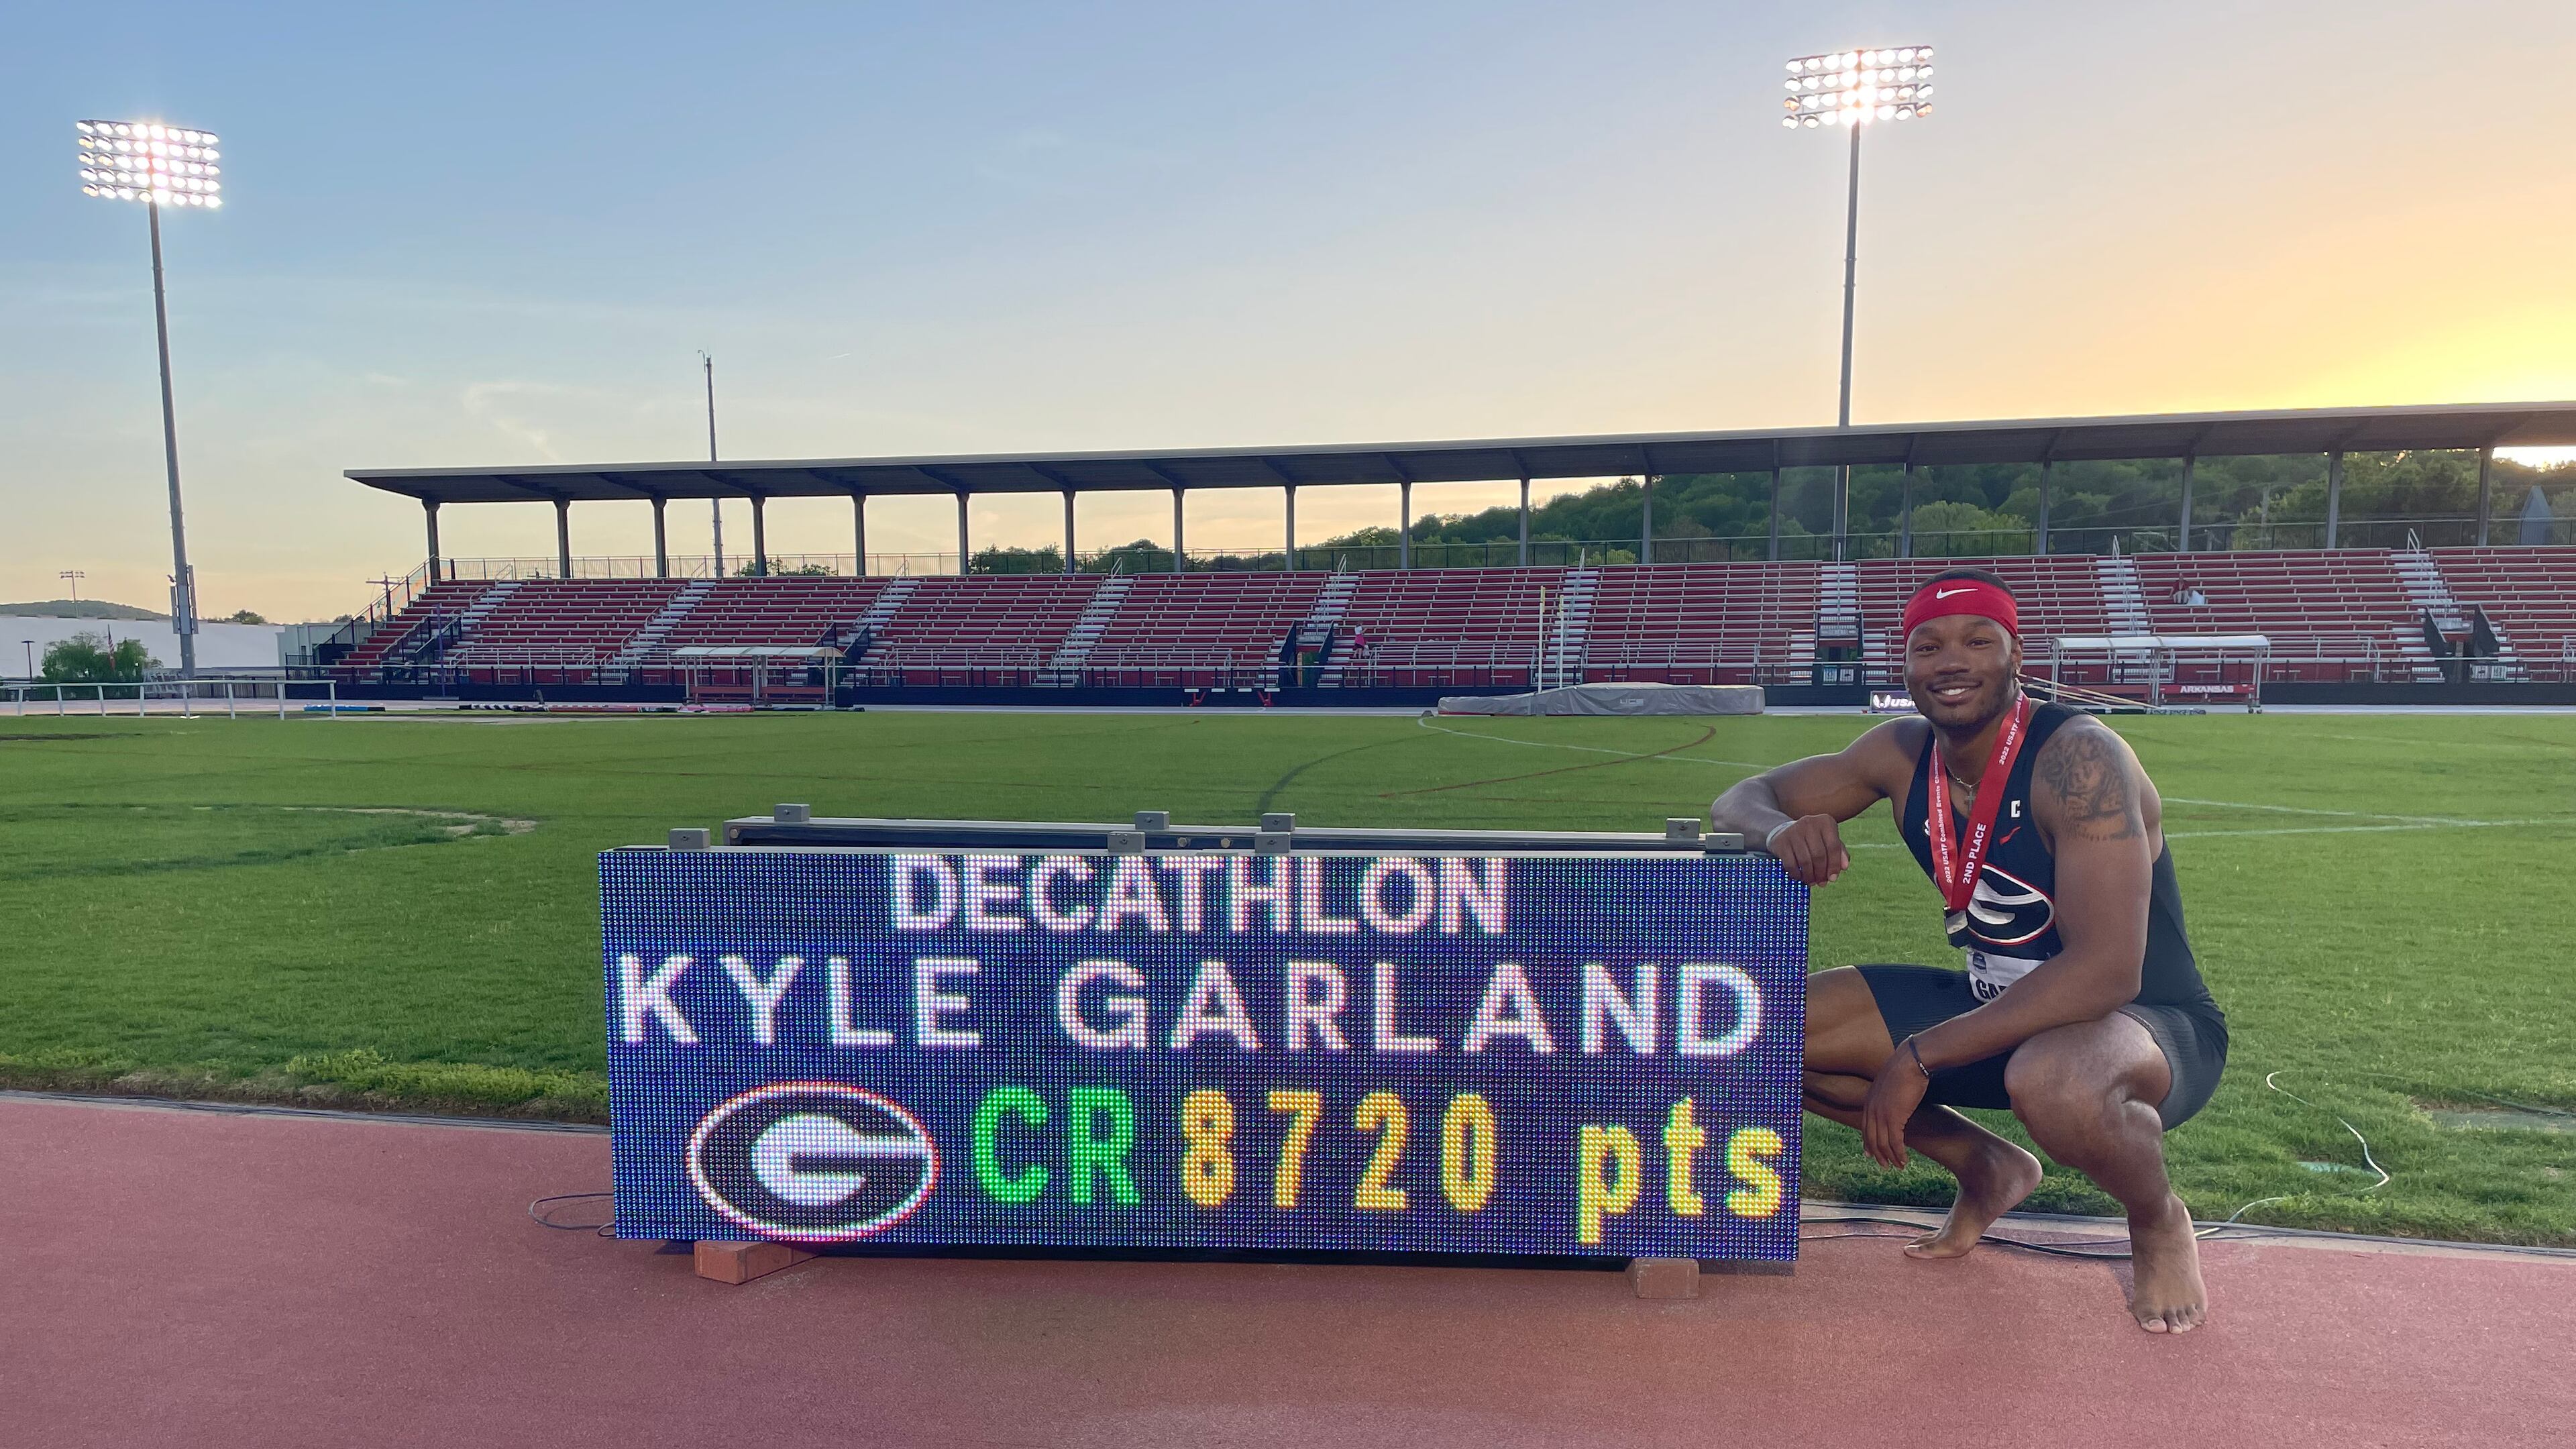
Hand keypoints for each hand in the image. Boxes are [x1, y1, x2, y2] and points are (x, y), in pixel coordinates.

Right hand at [1762, 814, 1850, 884]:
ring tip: (1812, 882)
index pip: (1834, 846)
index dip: (1834, 865)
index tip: (1833, 878)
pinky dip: (1797, 875)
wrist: (1786, 832)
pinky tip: (1800, 877)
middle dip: (1821, 873)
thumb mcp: (1828, 841)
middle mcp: (1809, 822)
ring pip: (1805, 861)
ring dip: (1810, 876)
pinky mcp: (1781, 842)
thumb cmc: (1813, 840)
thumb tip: (1844, 867)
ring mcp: (1794, 831)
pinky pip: (1791, 864)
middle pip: (1819, 855)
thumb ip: (1839, 853)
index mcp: (1825, 822)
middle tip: (1822, 883)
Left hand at [1861, 1046, 1931, 1168]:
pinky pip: (1895, 1142)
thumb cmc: (1904, 1070)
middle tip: (1885, 1166)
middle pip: (1871, 1139)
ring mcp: (1881, 1115)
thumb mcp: (1889, 1084)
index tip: (1869, 1154)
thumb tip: (1892, 1102)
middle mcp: (1871, 1110)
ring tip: (1898, 1166)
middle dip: (1878, 1155)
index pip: (1865, 1127)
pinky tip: (1904, 1160)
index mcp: (1869, 1101)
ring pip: (1883, 1143)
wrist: (1910, 1063)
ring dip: (1891, 1157)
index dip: (1867, 1143)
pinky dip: (1899, 1153)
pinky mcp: (1894, 1118)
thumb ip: (1886, 1096)